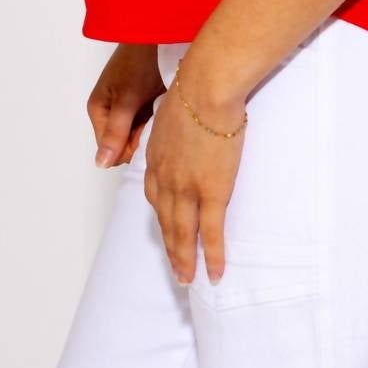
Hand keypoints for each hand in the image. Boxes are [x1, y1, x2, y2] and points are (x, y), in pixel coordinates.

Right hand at [87, 43, 164, 167]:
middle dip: (142, 137)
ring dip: (152, 128)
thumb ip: (116, 132)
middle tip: (155, 116)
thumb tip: (100, 164)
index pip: (111, 150)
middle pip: (126, 144)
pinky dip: (158, 119)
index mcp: (98, 110)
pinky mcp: (144, 103)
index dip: (130, 148)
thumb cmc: (138, 62)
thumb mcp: (126, 98)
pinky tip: (164, 107)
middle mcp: (110, 112)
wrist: (157, 34)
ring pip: (140, 135)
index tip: (146, 132)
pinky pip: (150, 123)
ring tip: (160, 108)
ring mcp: (128, 108)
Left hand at [143, 60, 247, 285]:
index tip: (166, 228)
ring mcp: (186, 188)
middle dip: (170, 247)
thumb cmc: (196, 89)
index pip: (155, 195)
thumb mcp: (175, 110)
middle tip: (176, 269)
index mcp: (156, 157)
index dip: (161, 215)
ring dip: (184, 259)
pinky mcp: (210, 192)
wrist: (206, 89)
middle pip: (165, 220)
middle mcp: (165, 178)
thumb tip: (186, 124)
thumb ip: (178, 125)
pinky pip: (210, 233)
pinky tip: (213, 273)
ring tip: (188, 278)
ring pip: (182, 233)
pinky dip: (210, 256)